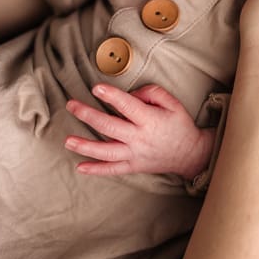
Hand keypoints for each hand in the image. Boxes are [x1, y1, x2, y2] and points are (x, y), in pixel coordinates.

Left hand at [65, 83, 214, 179]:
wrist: (190, 154)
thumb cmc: (179, 125)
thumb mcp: (172, 103)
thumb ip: (152, 93)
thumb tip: (130, 94)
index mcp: (150, 120)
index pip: (127, 106)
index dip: (111, 96)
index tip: (96, 88)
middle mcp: (140, 138)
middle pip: (109, 127)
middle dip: (88, 115)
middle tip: (71, 105)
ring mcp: (135, 154)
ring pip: (106, 152)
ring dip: (85, 146)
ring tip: (68, 140)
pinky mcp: (134, 166)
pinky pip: (113, 170)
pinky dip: (96, 170)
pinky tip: (80, 167)